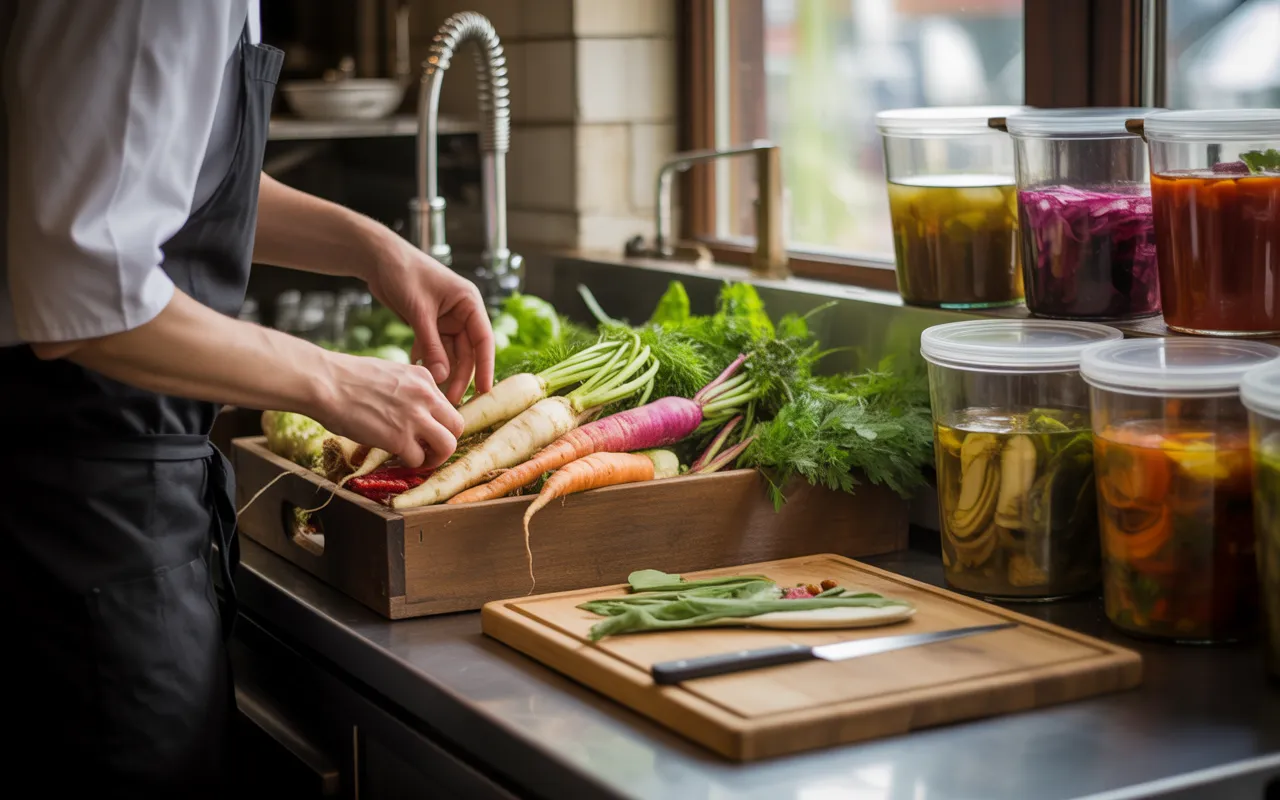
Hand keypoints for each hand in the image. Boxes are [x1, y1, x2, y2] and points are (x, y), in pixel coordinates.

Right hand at [315, 351, 464, 467]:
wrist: (325, 382)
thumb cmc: (346, 378)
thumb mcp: (390, 374)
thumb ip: (408, 391)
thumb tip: (409, 412)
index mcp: (424, 377)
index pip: (447, 405)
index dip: (436, 422)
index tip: (423, 431)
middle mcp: (426, 396)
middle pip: (457, 425)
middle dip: (445, 440)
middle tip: (429, 449)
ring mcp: (415, 417)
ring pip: (448, 445)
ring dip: (435, 457)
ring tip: (420, 460)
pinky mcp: (399, 438)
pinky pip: (418, 459)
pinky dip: (409, 465)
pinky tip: (396, 461)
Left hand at [366, 236, 494, 405]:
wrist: (379, 257)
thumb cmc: (404, 273)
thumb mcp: (419, 312)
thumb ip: (432, 345)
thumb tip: (443, 377)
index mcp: (469, 303)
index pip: (483, 340)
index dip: (486, 367)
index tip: (485, 391)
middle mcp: (462, 312)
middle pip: (467, 351)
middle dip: (460, 375)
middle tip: (452, 400)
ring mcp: (446, 319)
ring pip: (450, 353)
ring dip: (443, 371)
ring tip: (434, 393)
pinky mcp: (430, 323)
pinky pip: (433, 348)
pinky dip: (426, 360)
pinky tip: (417, 373)